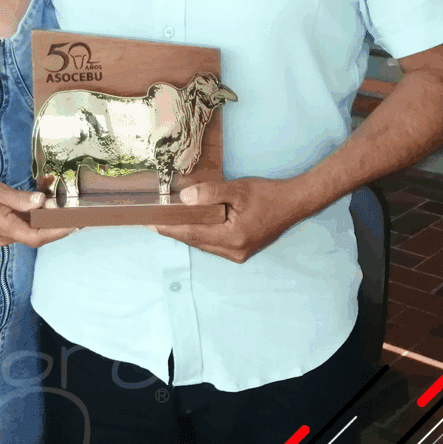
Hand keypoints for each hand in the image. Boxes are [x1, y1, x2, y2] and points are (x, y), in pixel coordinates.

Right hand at [0, 176, 74, 247]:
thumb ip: (19, 198)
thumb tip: (42, 202)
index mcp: (4, 227)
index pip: (38, 236)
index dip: (60, 232)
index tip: (77, 224)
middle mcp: (5, 235)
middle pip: (38, 233)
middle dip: (59, 223)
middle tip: (79, 210)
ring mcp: (2, 232)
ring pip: (31, 227)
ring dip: (47, 216)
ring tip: (63, 199)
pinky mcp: (0, 226)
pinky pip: (22, 222)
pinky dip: (34, 212)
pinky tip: (42, 196)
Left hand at [154, 177, 311, 262]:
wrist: (294, 203)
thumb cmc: (267, 194)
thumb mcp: (238, 189)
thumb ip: (210, 193)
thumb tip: (184, 199)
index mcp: (232, 238)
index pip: (192, 233)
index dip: (169, 228)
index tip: (148, 222)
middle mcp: (234, 251)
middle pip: (195, 241)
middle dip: (174, 230)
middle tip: (152, 219)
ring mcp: (238, 253)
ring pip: (203, 243)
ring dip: (186, 232)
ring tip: (165, 221)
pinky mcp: (241, 250)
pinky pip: (213, 243)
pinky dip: (200, 233)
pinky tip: (190, 223)